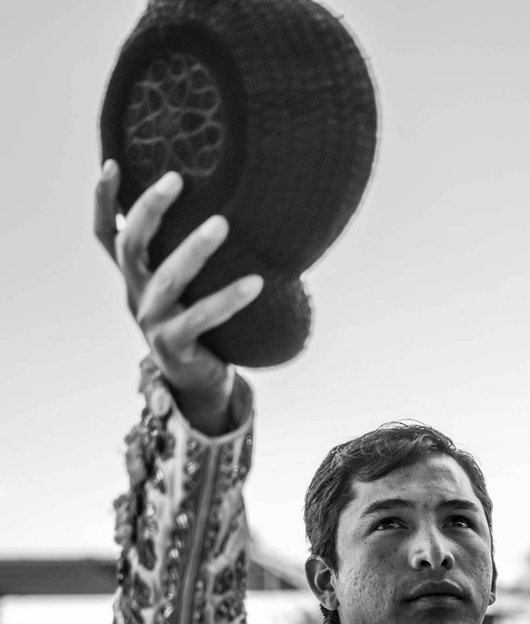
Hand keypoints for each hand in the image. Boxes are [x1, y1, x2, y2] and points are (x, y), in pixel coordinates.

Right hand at [94, 160, 262, 431]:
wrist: (200, 384)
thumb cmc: (201, 325)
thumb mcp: (186, 288)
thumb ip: (188, 254)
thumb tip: (229, 201)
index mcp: (135, 279)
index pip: (107, 236)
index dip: (104, 202)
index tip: (112, 164)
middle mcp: (137, 297)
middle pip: (129, 246)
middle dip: (149, 209)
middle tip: (177, 179)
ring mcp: (153, 322)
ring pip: (166, 279)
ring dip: (193, 249)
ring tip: (222, 223)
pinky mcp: (175, 346)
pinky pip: (202, 317)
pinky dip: (229, 298)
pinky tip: (256, 283)